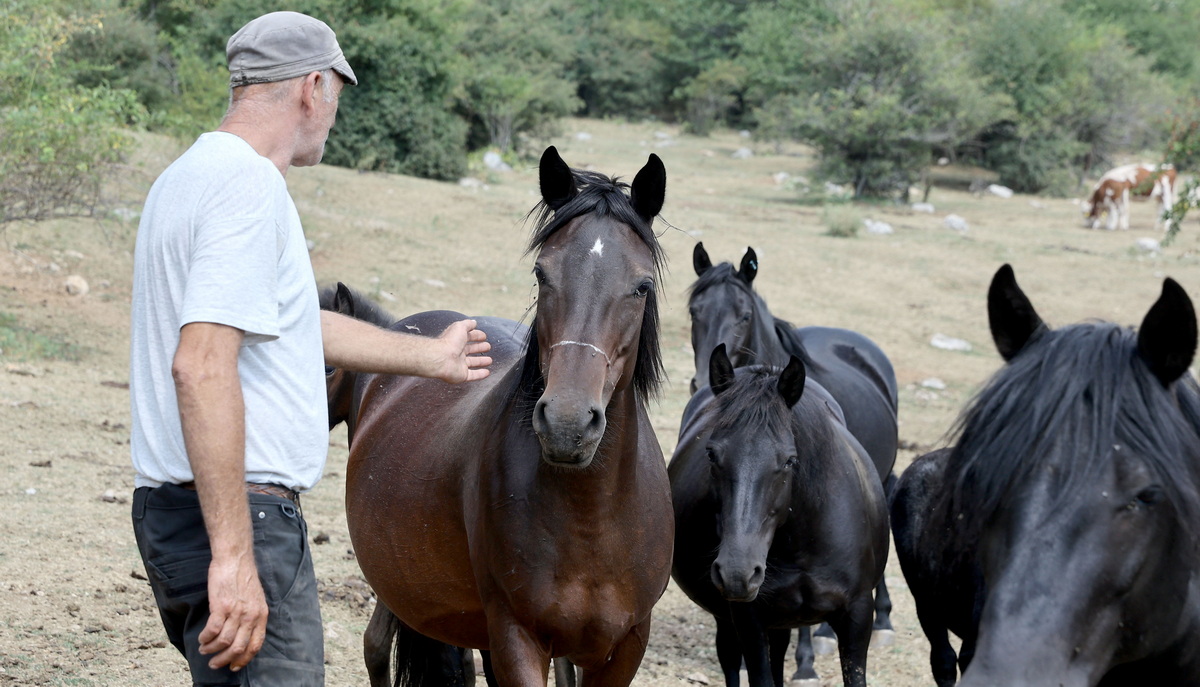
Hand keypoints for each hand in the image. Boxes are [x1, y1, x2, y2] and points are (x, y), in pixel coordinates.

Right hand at [198, 553, 267, 670]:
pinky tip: (202, 638)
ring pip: (224, 641)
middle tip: (214, 663)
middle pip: (238, 647)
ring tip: (204, 649)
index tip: (233, 666)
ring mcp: (237, 611)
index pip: (255, 645)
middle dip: (224, 660)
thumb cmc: (243, 577)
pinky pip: (213, 630)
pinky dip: (206, 638)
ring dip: (211, 649)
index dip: (244, 659)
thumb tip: (242, 634)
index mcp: (261, 615)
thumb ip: (252, 616)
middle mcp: (251, 616)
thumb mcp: (256, 599)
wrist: (235, 558)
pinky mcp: (221, 605)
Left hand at [434, 319, 492, 382]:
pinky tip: (487, 372)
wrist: (441, 358)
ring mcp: (459, 364)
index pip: (468, 337)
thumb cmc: (450, 341)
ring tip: (489, 360)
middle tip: (488, 346)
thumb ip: (468, 324)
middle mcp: (457, 352)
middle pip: (470, 349)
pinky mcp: (462, 375)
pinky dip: (480, 374)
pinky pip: (473, 375)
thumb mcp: (460, 327)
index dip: (476, 336)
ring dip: (481, 361)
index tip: (484, 336)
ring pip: (472, 362)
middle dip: (479, 348)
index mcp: (456, 340)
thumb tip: (474, 322)